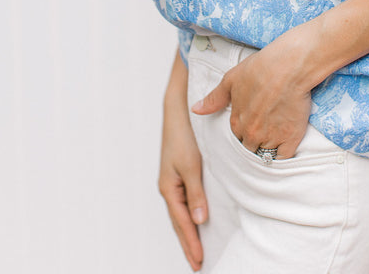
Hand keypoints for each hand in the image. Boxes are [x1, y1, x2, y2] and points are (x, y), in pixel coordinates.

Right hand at [160, 51, 207, 271]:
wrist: (177, 110)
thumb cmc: (183, 135)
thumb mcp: (191, 164)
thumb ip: (195, 193)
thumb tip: (199, 221)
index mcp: (169, 188)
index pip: (182, 223)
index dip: (191, 243)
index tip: (199, 262)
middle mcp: (169, 187)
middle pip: (179, 222)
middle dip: (188, 244)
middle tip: (197, 265)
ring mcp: (173, 181)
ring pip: (181, 214)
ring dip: (188, 233)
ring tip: (196, 251)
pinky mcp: (180, 173)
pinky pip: (184, 202)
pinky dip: (189, 216)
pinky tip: (196, 221)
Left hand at [192, 30, 313, 158]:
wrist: (288, 66)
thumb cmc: (260, 68)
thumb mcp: (231, 79)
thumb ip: (214, 98)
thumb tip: (196, 110)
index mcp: (237, 121)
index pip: (237, 137)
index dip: (245, 129)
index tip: (254, 120)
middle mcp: (251, 133)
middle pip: (251, 147)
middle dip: (256, 140)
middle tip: (267, 126)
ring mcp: (271, 138)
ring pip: (266, 154)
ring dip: (270, 147)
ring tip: (278, 133)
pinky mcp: (290, 138)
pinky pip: (284, 157)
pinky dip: (284, 153)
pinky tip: (287, 142)